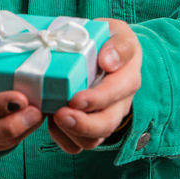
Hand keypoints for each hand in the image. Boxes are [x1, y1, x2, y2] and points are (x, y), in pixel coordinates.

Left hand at [48, 18, 140, 153]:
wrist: (105, 53)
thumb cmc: (110, 41)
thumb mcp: (118, 33)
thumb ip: (119, 45)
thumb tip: (108, 62)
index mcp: (128, 78)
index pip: (115, 94)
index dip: (96, 100)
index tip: (75, 98)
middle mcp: (119, 103)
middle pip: (106, 125)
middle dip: (82, 125)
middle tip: (59, 115)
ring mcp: (104, 117)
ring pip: (92, 140)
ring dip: (70, 133)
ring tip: (52, 117)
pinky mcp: (89, 127)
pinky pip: (78, 144)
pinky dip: (63, 139)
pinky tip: (51, 123)